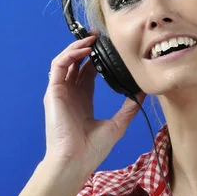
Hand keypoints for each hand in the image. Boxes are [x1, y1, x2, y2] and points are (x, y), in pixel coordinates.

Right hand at [43, 35, 145, 170]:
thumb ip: (129, 107)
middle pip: (76, 62)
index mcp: (83, 99)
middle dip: (87, 46)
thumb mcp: (117, 124)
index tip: (109, 46)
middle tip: (100, 34)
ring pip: (66, 60)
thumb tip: (143, 92)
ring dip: (77, 47)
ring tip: (92, 38)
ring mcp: (60, 91)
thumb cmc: (92, 149)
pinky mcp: (53, 92)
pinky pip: (58, 66)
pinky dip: (69, 54)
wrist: (75, 161)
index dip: (97, 57)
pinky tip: (84, 49)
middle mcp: (71, 93)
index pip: (88, 71)